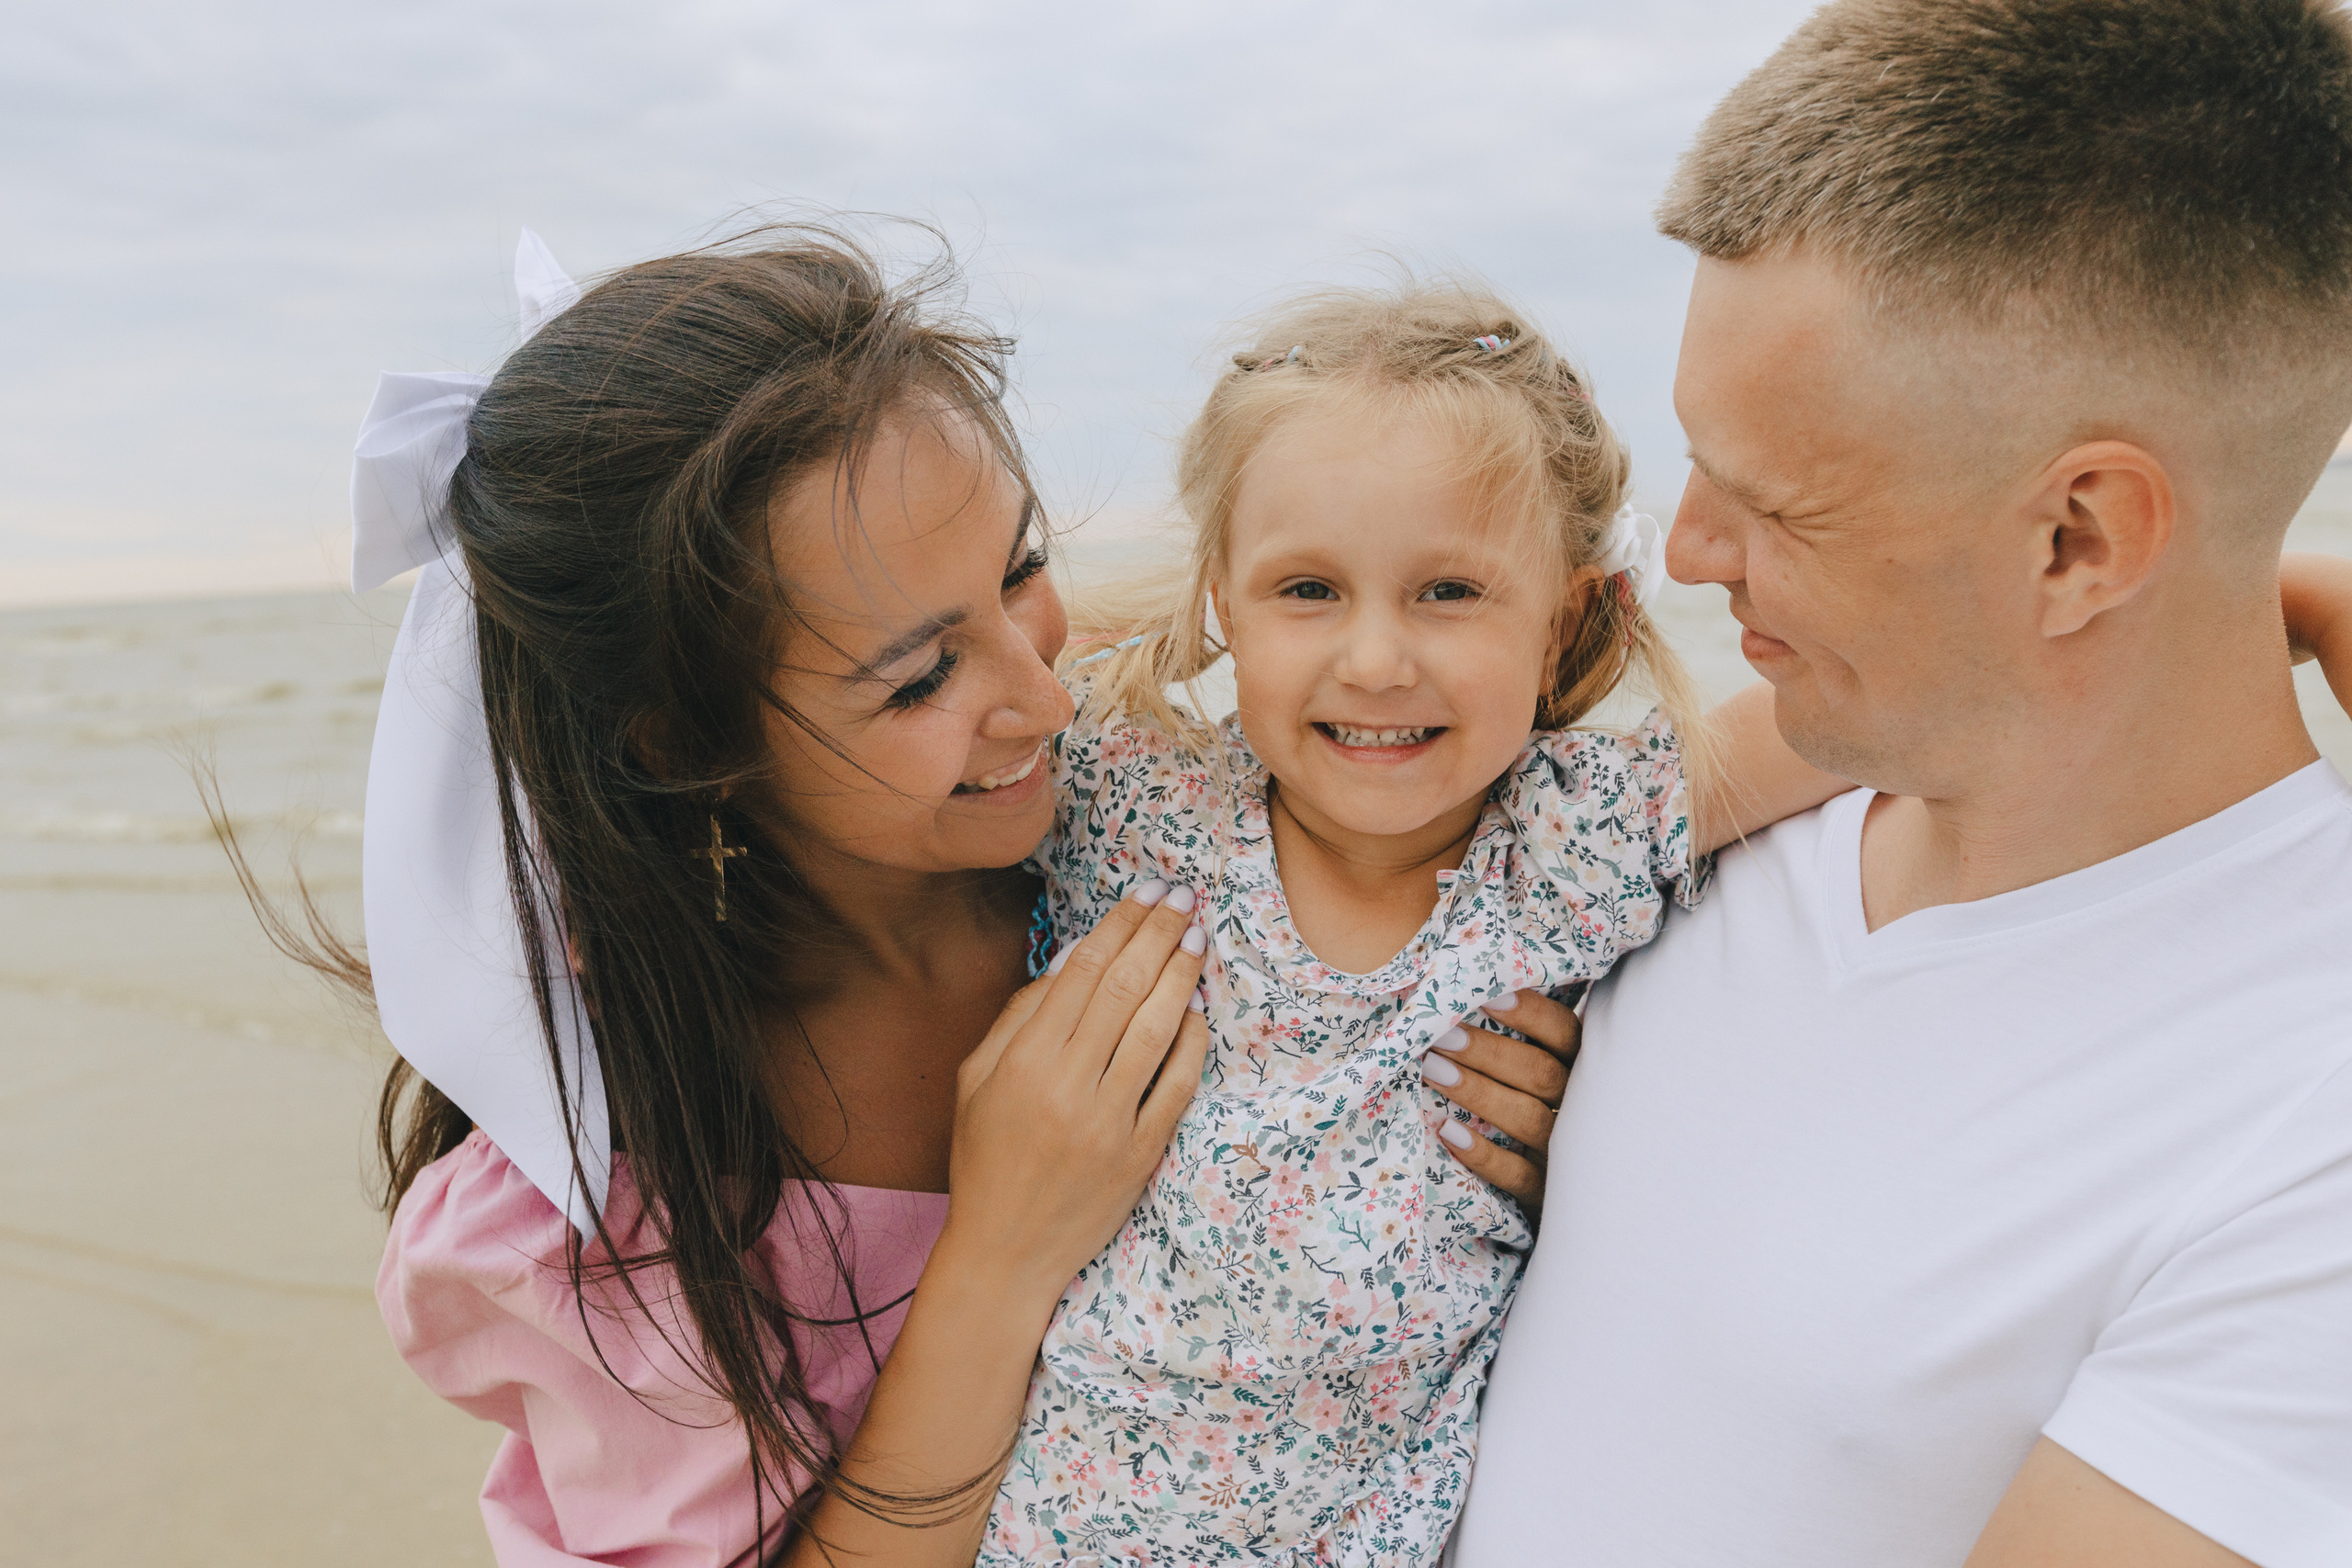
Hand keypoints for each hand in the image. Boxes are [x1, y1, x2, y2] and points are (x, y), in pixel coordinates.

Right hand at [938, 879, 1212, 1311]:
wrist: (1004, 1252)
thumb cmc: (985, 1158)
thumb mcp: (976, 1081)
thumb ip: (1018, 1018)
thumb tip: (1074, 962)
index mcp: (1023, 1062)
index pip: (1083, 972)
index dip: (1119, 924)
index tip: (1146, 891)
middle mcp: (1067, 1086)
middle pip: (1124, 989)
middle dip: (1158, 934)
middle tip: (1184, 897)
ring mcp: (1108, 1122)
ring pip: (1155, 1030)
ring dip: (1181, 976)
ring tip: (1198, 937)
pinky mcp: (1140, 1154)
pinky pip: (1175, 1086)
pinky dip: (1190, 1043)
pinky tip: (1198, 1011)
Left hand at [1421, 988, 1578, 1223]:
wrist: (1578, 1198)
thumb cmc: (1540, 1110)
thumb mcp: (1543, 1072)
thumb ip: (1519, 1039)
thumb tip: (1462, 992)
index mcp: (1581, 1068)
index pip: (1563, 1032)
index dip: (1529, 1012)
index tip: (1487, 995)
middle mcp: (1580, 1107)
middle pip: (1540, 1073)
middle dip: (1488, 1052)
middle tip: (1440, 1035)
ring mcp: (1566, 1153)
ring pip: (1528, 1118)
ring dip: (1479, 1092)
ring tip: (1431, 1069)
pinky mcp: (1548, 1194)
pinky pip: (1518, 1176)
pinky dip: (1484, 1155)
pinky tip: (1448, 1132)